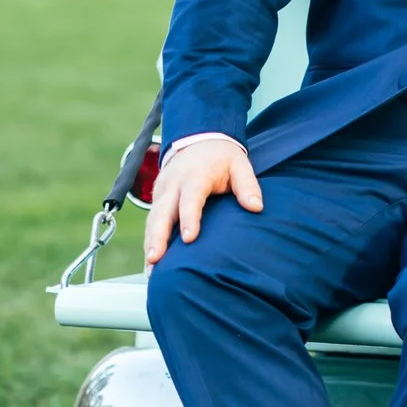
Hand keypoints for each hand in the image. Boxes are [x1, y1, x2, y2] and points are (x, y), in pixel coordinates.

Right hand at [145, 137, 261, 265]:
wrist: (198, 140)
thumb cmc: (222, 157)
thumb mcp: (239, 165)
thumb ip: (248, 186)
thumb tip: (256, 208)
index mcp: (195, 176)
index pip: (190, 198)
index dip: (189, 218)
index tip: (189, 239)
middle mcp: (174, 185)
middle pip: (162, 212)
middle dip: (158, 236)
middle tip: (156, 258)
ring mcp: (162, 192)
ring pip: (153, 219)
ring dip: (150, 243)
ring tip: (151, 267)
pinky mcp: (157, 199)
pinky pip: (151, 222)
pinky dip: (150, 241)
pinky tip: (151, 262)